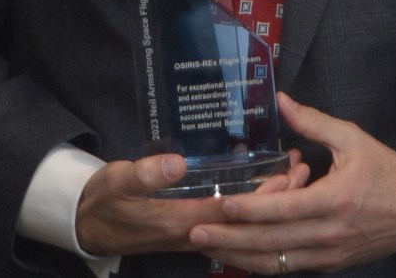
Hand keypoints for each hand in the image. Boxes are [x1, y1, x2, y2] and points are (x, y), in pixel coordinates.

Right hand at [76, 152, 304, 257]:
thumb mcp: (118, 181)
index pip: (233, 210)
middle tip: (304, 171)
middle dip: (278, 198)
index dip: (263, 195)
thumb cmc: (105, 201)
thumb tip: (178, 163)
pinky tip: (268, 197)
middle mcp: (194, 231)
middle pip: (246, 220)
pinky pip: (231, 226)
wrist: (91, 227)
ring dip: (270, 205)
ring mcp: (194, 233)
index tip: (289, 174)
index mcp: (180, 219)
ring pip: (243, 224)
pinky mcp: (192, 229)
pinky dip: (253, 212)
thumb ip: (146, 174)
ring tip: (296, 178)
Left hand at [189, 93, 395, 272]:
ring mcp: (329, 254)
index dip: (248, 209)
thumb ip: (313, 122)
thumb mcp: (352, 139)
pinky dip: (263, 263)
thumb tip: (280, 100)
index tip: (220, 205)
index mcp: (334, 200)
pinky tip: (240, 256)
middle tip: (195, 234)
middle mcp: (329, 233)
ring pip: (277, 262)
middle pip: (271, 242)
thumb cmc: (385, 171)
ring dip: (239, 256)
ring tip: (208, 248)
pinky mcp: (331, 264)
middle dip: (230, 240)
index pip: (282, 209)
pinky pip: (290, 267)